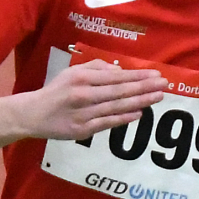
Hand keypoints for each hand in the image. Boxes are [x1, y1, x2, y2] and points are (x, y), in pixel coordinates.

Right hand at [20, 59, 165, 140]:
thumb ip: (95, 68)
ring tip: (158, 97)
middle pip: (120, 91)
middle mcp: (84, 94)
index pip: (116, 77)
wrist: (33, 114)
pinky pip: (108, 123)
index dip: (137, 76)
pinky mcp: (83, 130)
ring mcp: (84, 113)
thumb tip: (119, 71)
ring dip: (139, 102)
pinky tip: (139, 114)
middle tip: (164, 84)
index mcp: (82, 78)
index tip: (156, 74)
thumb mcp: (72, 72)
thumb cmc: (57, 91)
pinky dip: (124, 119)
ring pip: (116, 107)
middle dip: (144, 87)